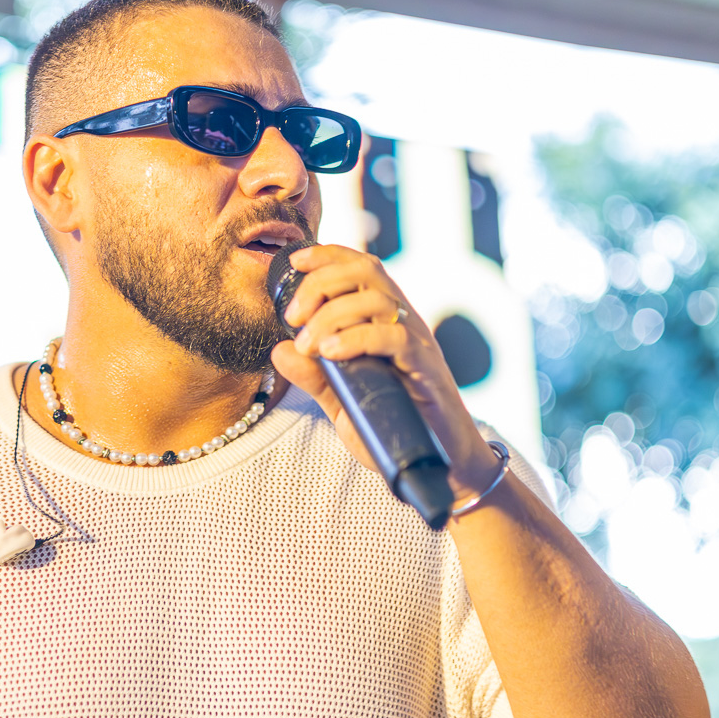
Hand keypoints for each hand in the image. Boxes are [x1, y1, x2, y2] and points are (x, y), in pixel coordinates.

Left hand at [269, 243, 501, 493]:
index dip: (328, 255)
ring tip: (308, 345)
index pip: (359, 268)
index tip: (296, 262)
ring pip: (376, 300)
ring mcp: (416, 341)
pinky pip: (393, 337)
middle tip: (293, 316)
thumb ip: (314, 376)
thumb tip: (279, 350)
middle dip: (322, 282)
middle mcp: (402, 321)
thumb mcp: (342, 399)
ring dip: (331, 315)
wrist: (439, 462)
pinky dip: (356, 339)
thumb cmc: (393, 425)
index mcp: (383, 319)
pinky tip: (330, 353)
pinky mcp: (425, 366)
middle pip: (366, 271)